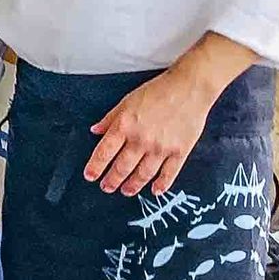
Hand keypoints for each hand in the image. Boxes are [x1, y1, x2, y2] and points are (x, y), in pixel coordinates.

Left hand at [83, 68, 214, 196]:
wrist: (188, 89)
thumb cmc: (157, 92)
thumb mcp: (126, 101)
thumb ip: (110, 119)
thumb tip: (95, 131)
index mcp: (125, 126)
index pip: (104, 152)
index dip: (95, 167)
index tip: (90, 176)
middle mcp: (141, 140)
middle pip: (122, 167)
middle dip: (112, 180)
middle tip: (106, 187)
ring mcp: (161, 148)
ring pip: (143, 174)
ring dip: (133, 185)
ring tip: (125, 191)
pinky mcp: (180, 151)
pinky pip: (169, 173)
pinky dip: (161, 184)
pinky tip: (155, 191)